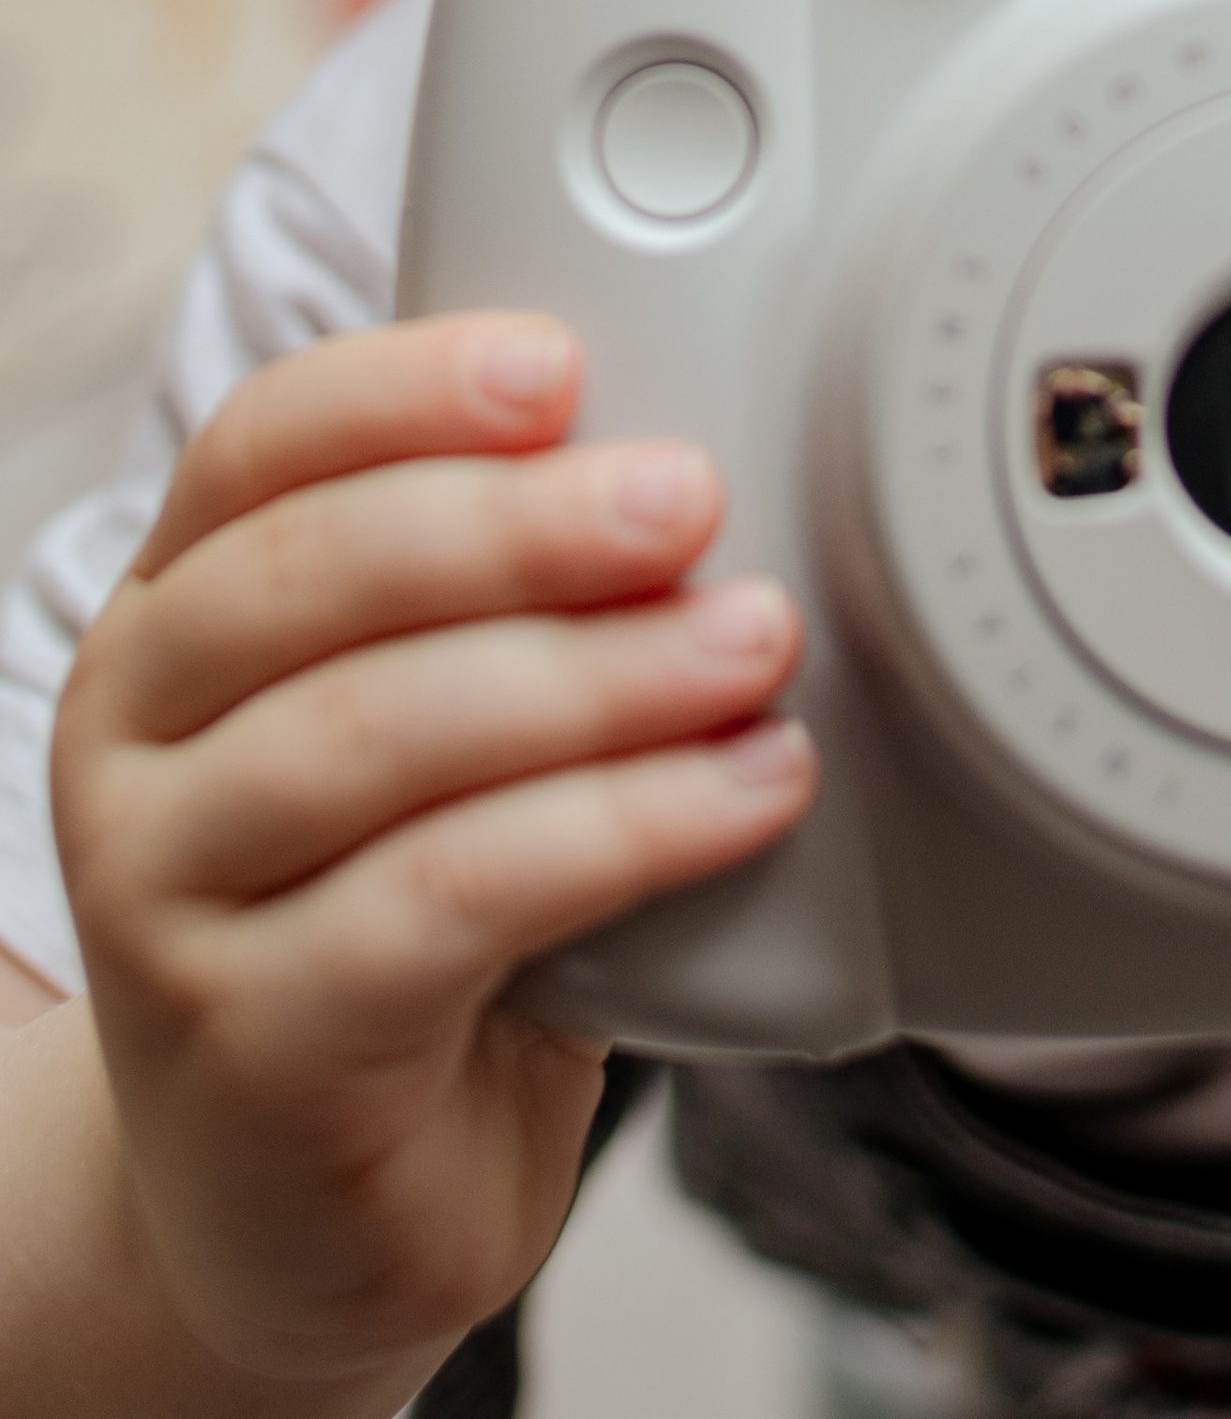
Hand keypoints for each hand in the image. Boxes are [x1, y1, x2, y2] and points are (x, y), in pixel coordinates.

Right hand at [51, 315, 815, 1394]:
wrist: (308, 1213)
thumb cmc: (399, 924)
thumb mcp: (429, 731)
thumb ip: (497, 601)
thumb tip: (696, 461)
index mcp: (173, 618)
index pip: (258, 448)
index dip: (406, 387)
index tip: (560, 363)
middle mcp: (132, 742)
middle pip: (314, 575)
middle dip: (521, 524)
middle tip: (691, 499)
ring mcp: (163, 900)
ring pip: (382, 733)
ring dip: (596, 676)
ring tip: (752, 646)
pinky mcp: (248, 1046)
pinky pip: (446, 901)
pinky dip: (616, 830)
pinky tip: (738, 795)